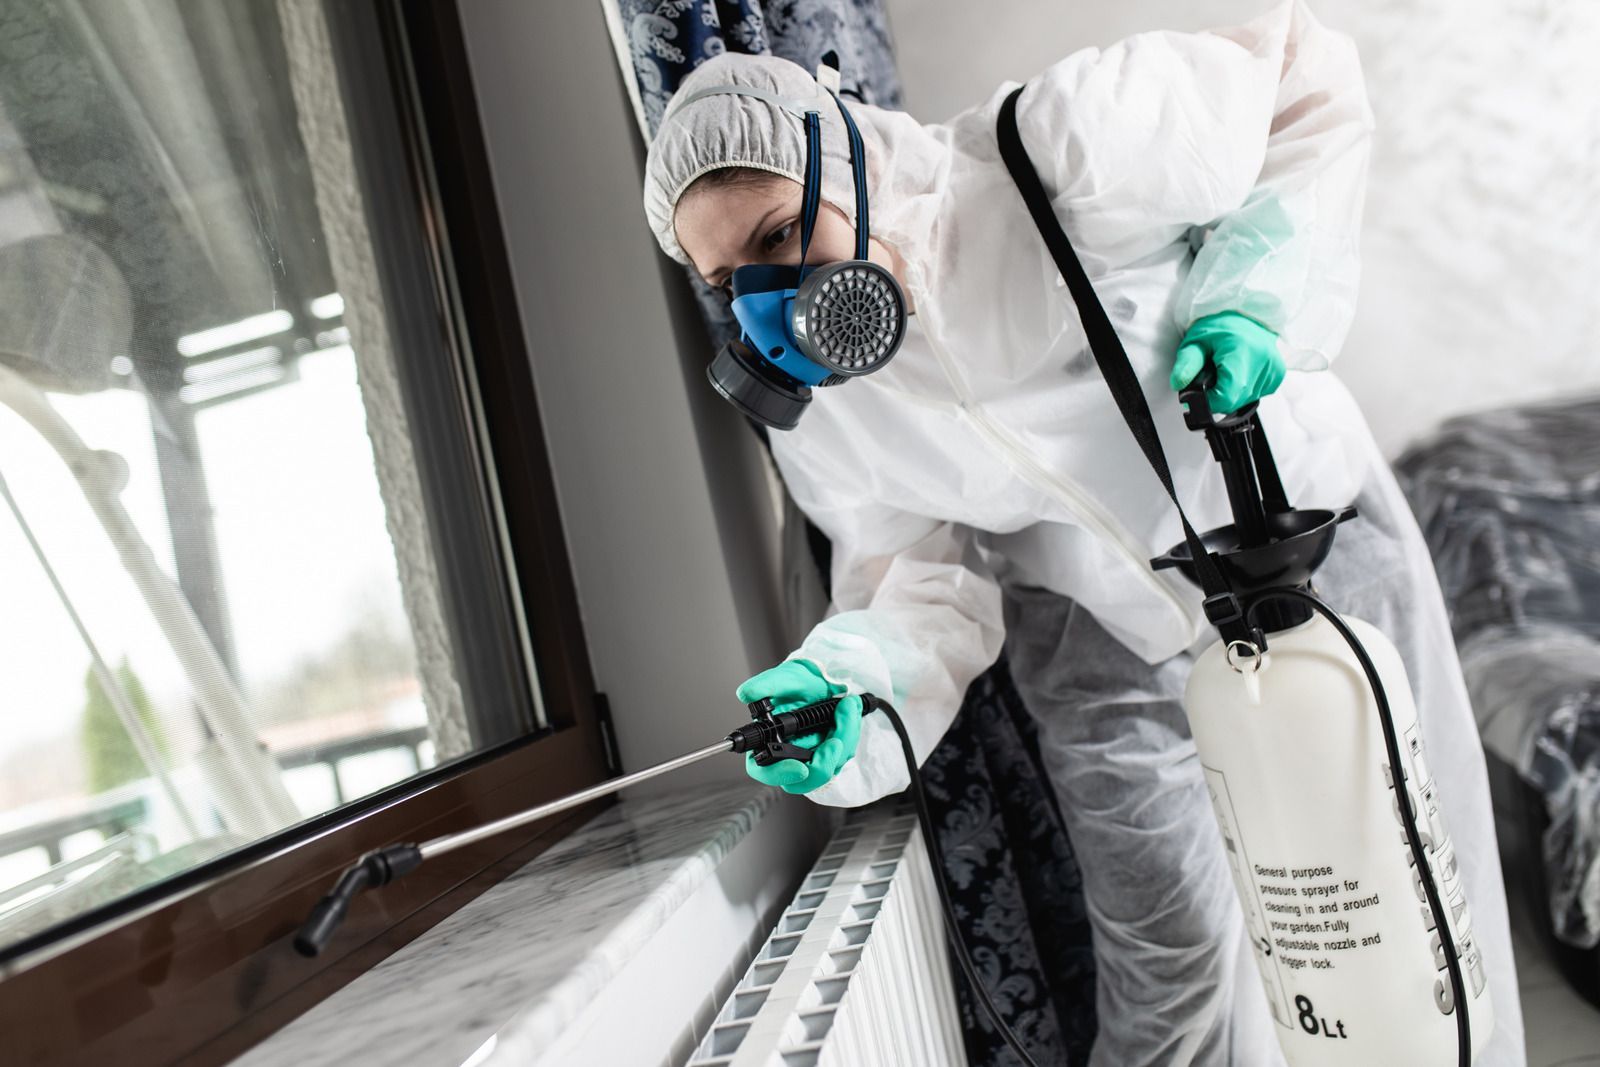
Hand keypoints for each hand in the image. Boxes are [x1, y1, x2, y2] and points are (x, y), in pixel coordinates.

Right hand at [736, 659, 862, 794]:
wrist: (828, 679)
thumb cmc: (803, 681)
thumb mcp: (787, 678)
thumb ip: (766, 685)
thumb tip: (746, 693)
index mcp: (768, 740)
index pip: (764, 770)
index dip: (780, 774)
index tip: (800, 767)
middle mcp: (788, 753)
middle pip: (803, 778)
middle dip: (824, 761)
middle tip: (836, 741)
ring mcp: (811, 757)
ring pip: (829, 767)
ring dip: (844, 736)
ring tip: (846, 706)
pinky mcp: (830, 756)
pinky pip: (844, 755)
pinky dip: (850, 732)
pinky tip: (849, 710)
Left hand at [1170, 312, 1285, 413]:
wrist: (1245, 311)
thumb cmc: (1221, 323)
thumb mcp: (1196, 340)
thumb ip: (1186, 364)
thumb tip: (1178, 384)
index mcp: (1242, 352)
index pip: (1226, 398)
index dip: (1209, 400)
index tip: (1202, 391)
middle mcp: (1263, 362)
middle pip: (1235, 402)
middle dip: (1219, 394)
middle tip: (1213, 373)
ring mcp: (1273, 370)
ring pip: (1245, 400)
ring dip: (1232, 391)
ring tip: (1227, 368)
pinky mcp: (1278, 375)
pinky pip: (1256, 394)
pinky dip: (1244, 387)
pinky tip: (1240, 370)